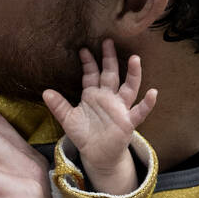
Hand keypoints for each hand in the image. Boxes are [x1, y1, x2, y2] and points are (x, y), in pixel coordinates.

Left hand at [42, 39, 156, 194]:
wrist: (97, 155)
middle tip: (108, 41)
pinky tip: (153, 93)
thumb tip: (45, 92)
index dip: (88, 62)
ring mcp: (120, 108)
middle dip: (109, 58)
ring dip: (133, 74)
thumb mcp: (68, 120)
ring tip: (135, 59)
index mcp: (93, 95)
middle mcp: (108, 98)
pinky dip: (147, 103)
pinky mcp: (128, 122)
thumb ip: (58, 106)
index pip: (91, 74)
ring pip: (129, 87)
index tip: (83, 49)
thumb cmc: (84, 135)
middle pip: (110, 74)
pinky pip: (139, 111)